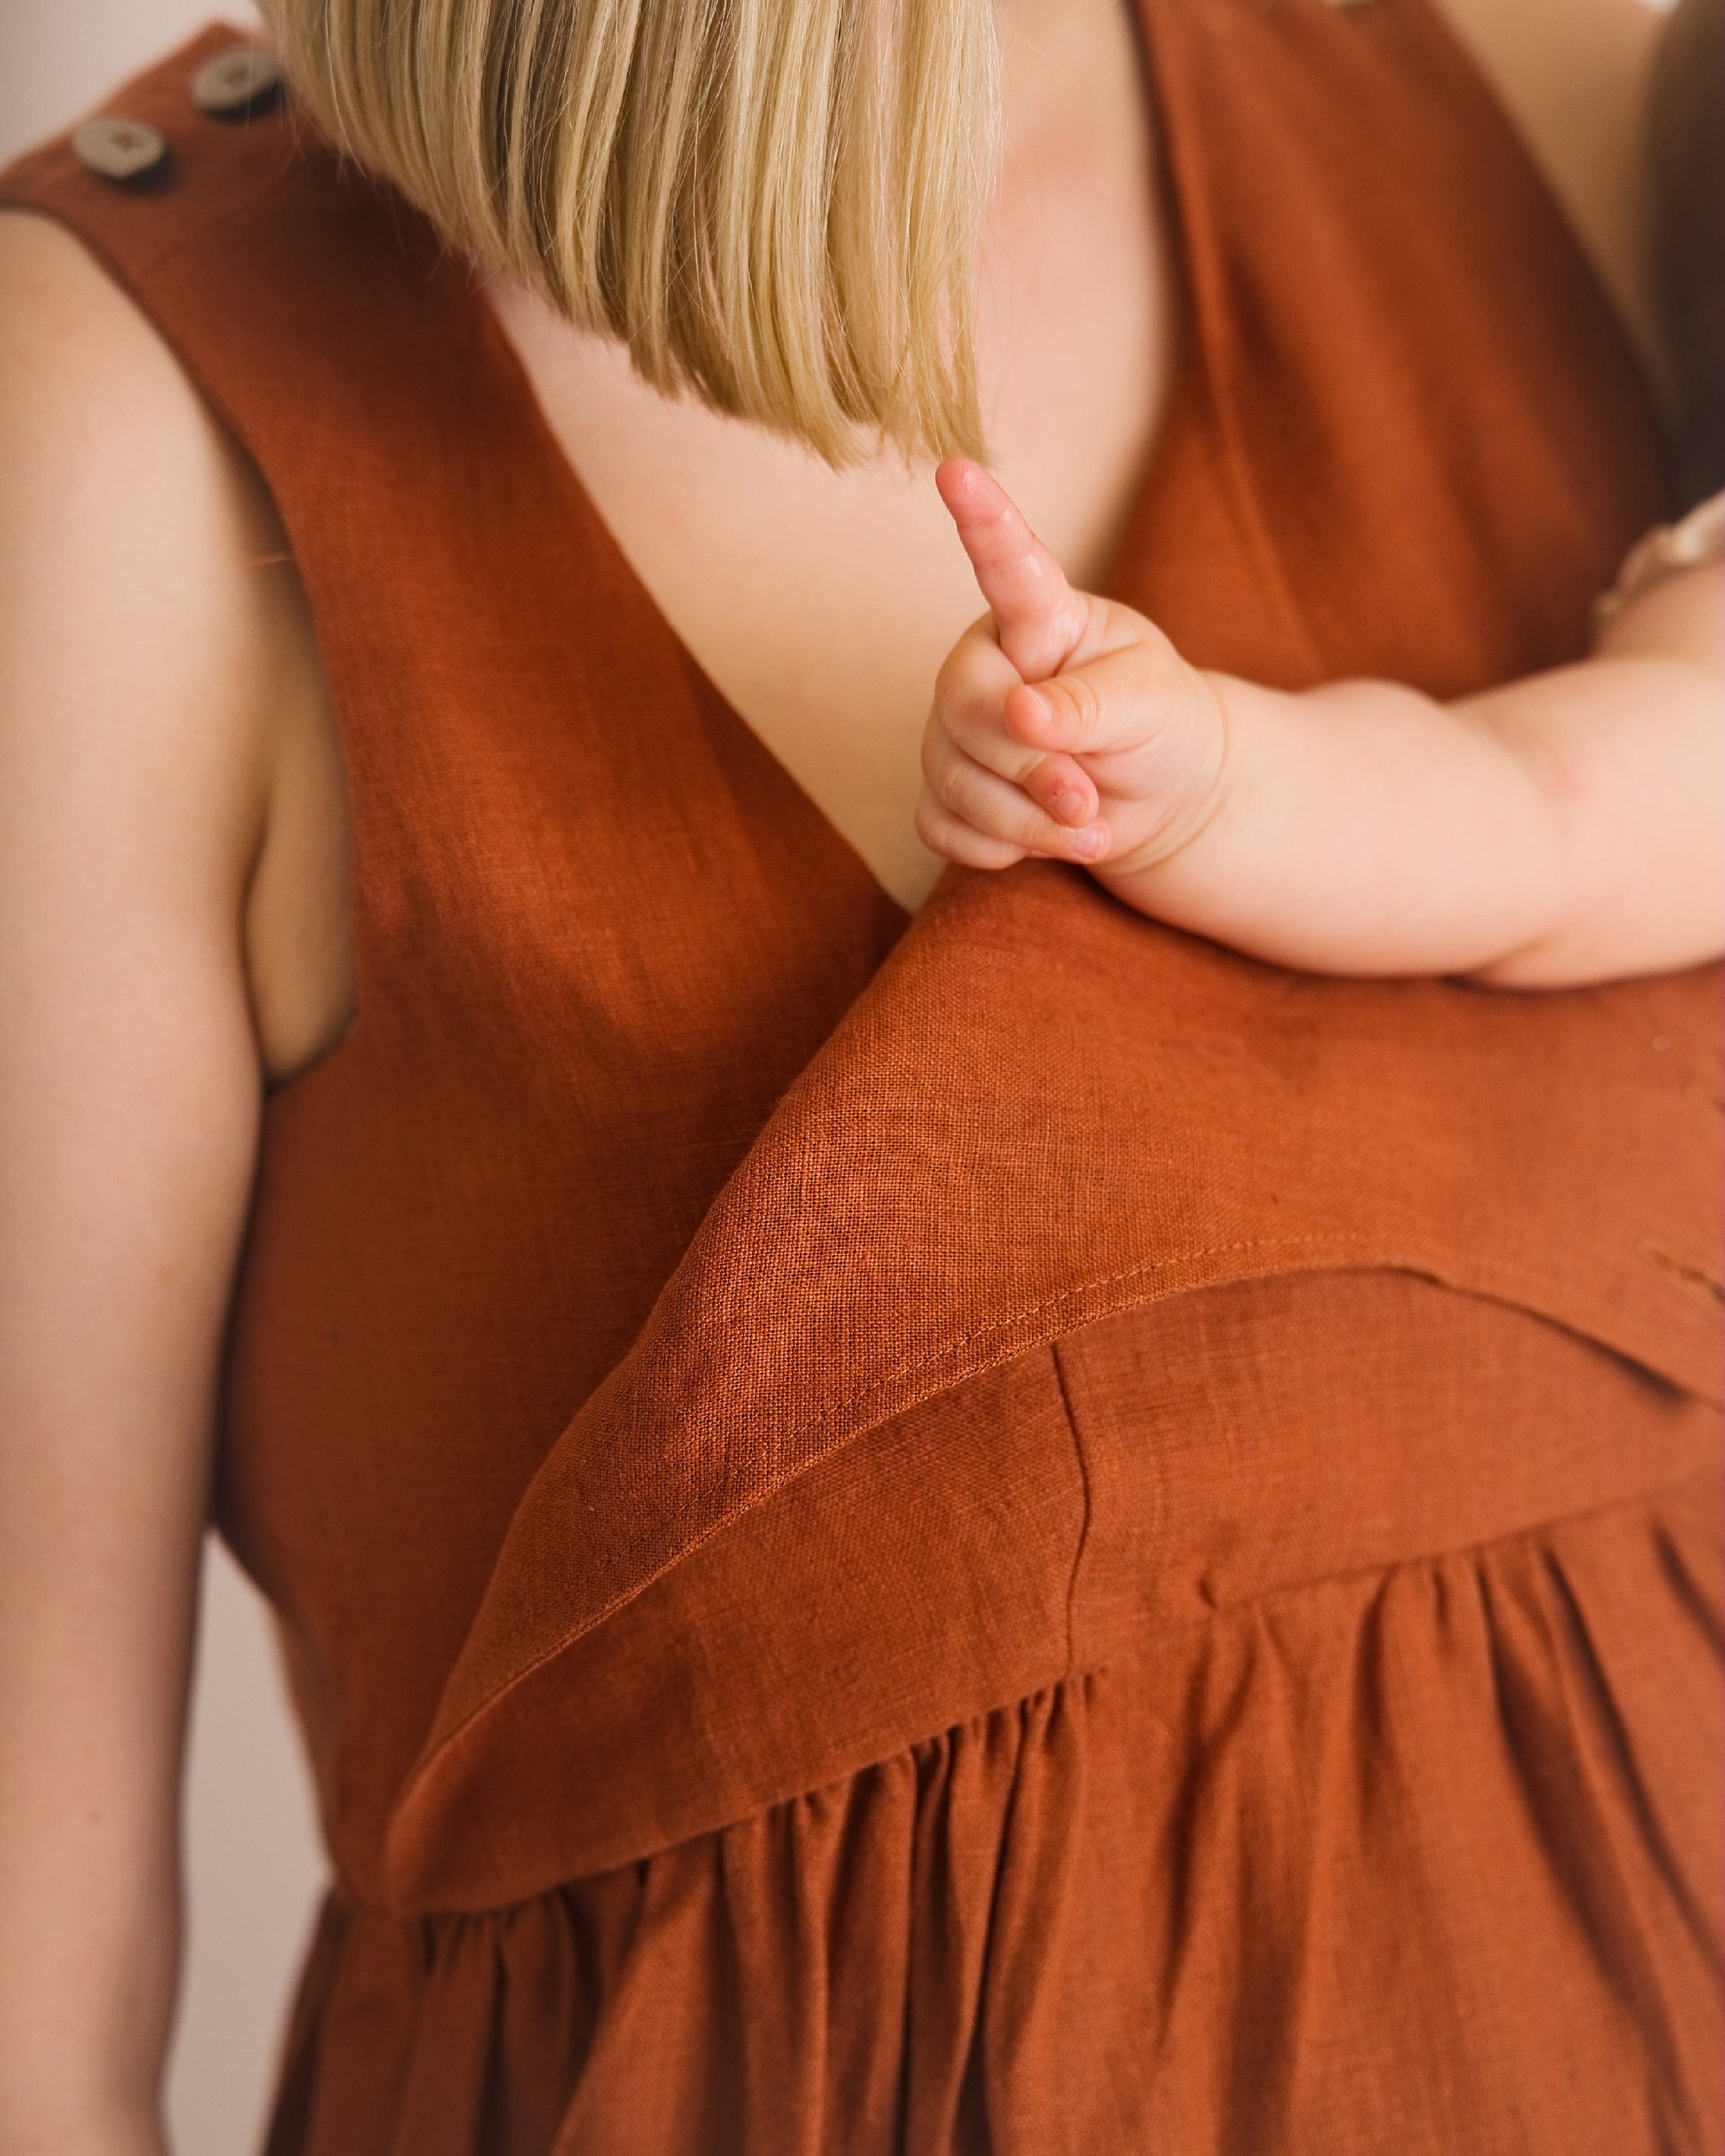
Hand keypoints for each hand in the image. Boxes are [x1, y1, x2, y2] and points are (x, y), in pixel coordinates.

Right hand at [916, 459, 1234, 885]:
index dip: (982, 520)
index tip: (956, 468)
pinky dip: (997, 848)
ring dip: (1027, 821)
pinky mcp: (950, 791)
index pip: (1008, 564)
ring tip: (1091, 824)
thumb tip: (1021, 714)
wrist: (1162, 797)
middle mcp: (985, 664)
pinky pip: (940, 827)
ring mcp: (957, 730)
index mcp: (1041, 617)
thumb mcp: (1150, 702)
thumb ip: (1090, 704)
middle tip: (1088, 798)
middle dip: (1029, 769)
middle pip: (965, 711)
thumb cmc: (1161, 726)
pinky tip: (1042, 840)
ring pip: (953, 780)